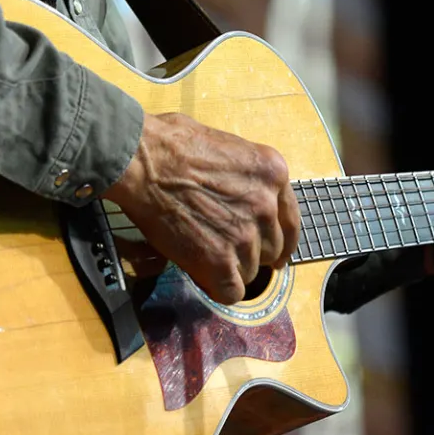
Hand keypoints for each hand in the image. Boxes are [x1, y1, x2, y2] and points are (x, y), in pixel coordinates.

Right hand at [103, 112, 300, 304]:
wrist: (142, 160)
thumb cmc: (172, 143)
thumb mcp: (228, 147)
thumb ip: (246, 176)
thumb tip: (241, 192)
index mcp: (273, 174)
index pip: (290, 220)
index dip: (280, 239)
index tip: (271, 250)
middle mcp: (267, 204)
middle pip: (272, 248)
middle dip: (252, 252)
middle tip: (226, 249)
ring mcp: (245, 234)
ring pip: (251, 271)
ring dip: (230, 267)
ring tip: (204, 253)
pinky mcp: (220, 260)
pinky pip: (232, 291)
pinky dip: (219, 288)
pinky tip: (203, 274)